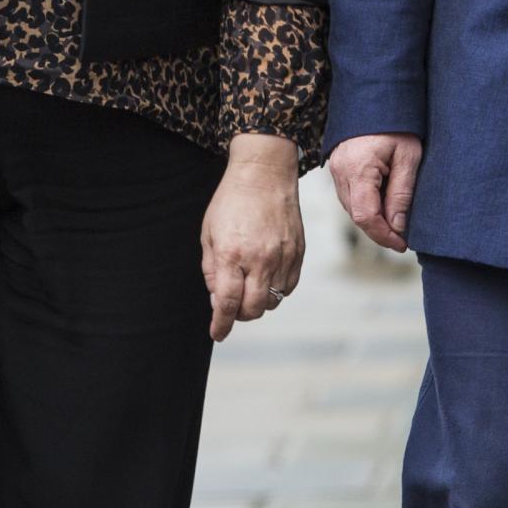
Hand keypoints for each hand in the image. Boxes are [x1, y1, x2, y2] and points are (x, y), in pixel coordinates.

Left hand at [202, 135, 302, 342]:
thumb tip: (218, 300)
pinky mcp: (298, 252)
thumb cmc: (231, 200)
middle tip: (232, 307)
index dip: (221, 324)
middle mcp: (259, 259)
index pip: (227, 303)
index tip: (217, 333)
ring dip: (258, 303)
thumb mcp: (209, 234)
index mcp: (231, 254)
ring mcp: (282, 257)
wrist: (264, 174)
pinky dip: (277, 290)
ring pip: (273, 301)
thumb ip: (211, 270)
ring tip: (249, 287)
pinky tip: (266, 278)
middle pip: (253, 309)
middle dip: (239, 316)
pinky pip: (289, 287)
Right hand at [327, 132, 423, 251]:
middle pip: (357, 216)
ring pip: (352, 208)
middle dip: (379, 231)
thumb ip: (401, 194)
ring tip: (396, 223)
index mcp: (358, 170)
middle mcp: (341, 173)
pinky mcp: (338, 167)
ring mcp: (336, 170)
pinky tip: (384, 206)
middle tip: (403, 238)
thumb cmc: (397, 123)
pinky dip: (366, 206)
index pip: (366, 216)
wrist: (377, 94)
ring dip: (373, 220)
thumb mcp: (408, 157)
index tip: (403, 243)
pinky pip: (349, 196)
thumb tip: (397, 227)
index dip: (384, 236)